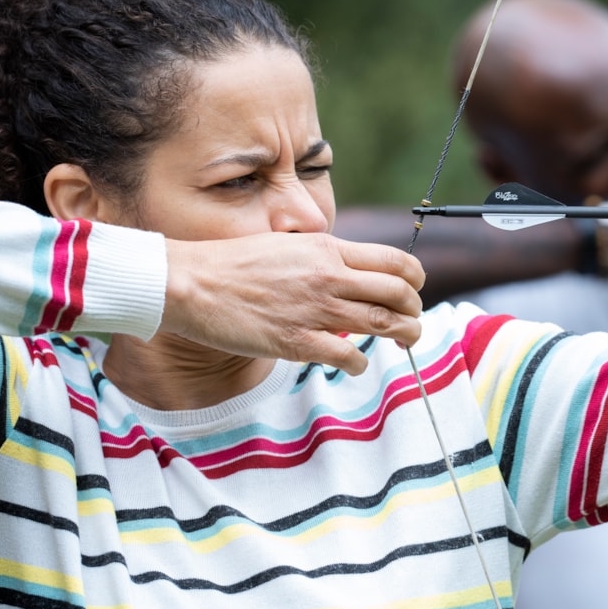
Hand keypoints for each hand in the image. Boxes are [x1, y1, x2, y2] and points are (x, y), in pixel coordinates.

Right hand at [161, 233, 424, 373]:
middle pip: (398, 294)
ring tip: (405, 341)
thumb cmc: (233, 263)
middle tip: (412, 320)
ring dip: (404, 335)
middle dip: (414, 310)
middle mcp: (329, 277)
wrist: (191, 282)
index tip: (414, 290)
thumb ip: (322, 257)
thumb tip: (349, 273)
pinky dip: (361, 363)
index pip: (395, 261)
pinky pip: (348, 356)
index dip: (415, 279)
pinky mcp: (296, 342)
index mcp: (328, 249)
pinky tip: (356, 364)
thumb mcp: (288, 244)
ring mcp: (315, 310)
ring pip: (383, 324)